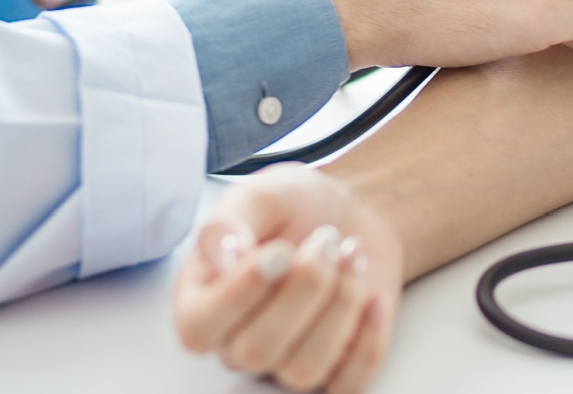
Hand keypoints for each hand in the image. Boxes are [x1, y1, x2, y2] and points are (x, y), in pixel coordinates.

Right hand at [174, 167, 405, 392]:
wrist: (348, 213)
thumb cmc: (294, 207)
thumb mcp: (256, 196)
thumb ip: (227, 224)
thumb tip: (224, 259)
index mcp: (202, 299)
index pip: (199, 328)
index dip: (240, 294)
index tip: (280, 250)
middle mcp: (237, 341)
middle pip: (257, 350)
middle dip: (304, 286)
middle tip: (327, 239)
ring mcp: (285, 361)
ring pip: (304, 369)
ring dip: (339, 304)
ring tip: (352, 253)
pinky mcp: (334, 369)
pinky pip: (348, 384)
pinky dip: (369, 340)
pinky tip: (373, 295)